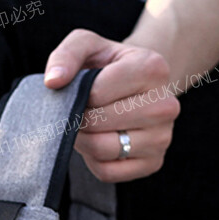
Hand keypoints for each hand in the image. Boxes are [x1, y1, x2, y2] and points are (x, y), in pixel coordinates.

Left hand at [44, 29, 180, 182]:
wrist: (135, 89)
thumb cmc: (107, 67)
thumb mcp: (87, 47)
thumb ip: (67, 55)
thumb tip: (53, 81)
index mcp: (154, 68)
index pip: (96, 94)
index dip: (78, 96)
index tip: (81, 92)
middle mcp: (166, 105)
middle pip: (98, 123)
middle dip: (78, 120)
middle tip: (78, 113)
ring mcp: (162, 137)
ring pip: (103, 149)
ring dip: (83, 141)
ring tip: (85, 127)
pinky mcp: (153, 163)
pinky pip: (108, 172)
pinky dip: (93, 161)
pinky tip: (99, 143)